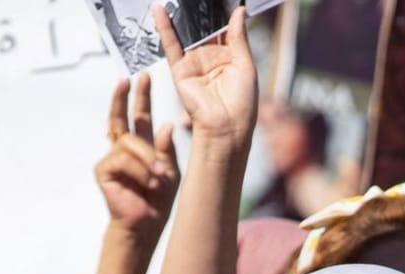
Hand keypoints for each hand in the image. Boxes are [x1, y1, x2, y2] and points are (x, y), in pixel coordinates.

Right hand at [97, 72, 178, 246]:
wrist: (146, 225)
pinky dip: (139, 171)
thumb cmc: (158, 201)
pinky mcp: (103, 170)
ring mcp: (111, 158)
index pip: (138, 117)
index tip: (140, 77)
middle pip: (119, 117)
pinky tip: (147, 184)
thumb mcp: (170, 171)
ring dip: (148, 159)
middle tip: (126, 79)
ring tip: (158, 177)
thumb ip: (166, 149)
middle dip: (123, 97)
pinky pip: (122, 159)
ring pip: (129, 142)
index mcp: (140, 147)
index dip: (139, 98)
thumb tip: (166, 124)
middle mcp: (122, 149)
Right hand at [155, 5, 256, 145]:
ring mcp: (194, 62)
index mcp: (230, 55)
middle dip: (201, 8)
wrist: (226, 130)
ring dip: (183, 13)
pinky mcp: (179, 70)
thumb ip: (238, 37)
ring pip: (187, 32)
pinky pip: (171, 46)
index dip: (222, 10)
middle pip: (204, 26)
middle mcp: (210, 56)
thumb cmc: (242, 104)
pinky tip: (159, 10)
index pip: (224, 26)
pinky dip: (164, 28)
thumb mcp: (246, 65)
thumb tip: (239, 11)